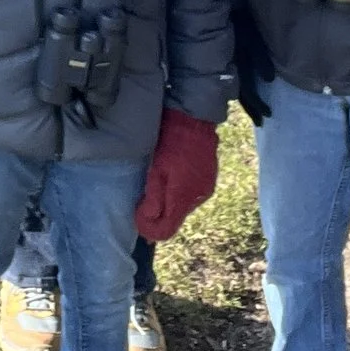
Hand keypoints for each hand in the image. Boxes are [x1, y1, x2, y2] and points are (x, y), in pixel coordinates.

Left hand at [135, 109, 220, 242]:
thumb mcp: (156, 170)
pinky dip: (181, 191)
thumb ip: (153, 198)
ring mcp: (206, 189)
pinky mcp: (210, 180)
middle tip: (145, 199)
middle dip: (161, 214)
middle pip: (175, 218)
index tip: (139, 219)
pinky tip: (174, 177)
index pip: (167, 229)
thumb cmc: (170, 143)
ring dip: (171, 201)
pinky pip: (193, 194)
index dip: (151, 229)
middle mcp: (197, 199)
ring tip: (160, 184)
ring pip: (184, 206)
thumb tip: (147, 221)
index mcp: (183, 197)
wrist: (195, 121)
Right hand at [233, 11, 272, 124]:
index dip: (258, 106)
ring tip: (253, 109)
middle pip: (240, 95)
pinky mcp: (224, 58)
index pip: (247, 94)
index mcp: (237, 67)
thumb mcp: (254, 38)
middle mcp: (229, 69)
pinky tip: (241, 90)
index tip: (268, 116)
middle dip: (251, 109)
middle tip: (261, 122)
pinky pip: (231, 78)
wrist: (220, 7)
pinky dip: (239, 88)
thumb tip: (269, 81)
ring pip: (234, 88)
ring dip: (245, 100)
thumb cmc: (241, 21)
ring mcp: (225, 65)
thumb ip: (261, 59)